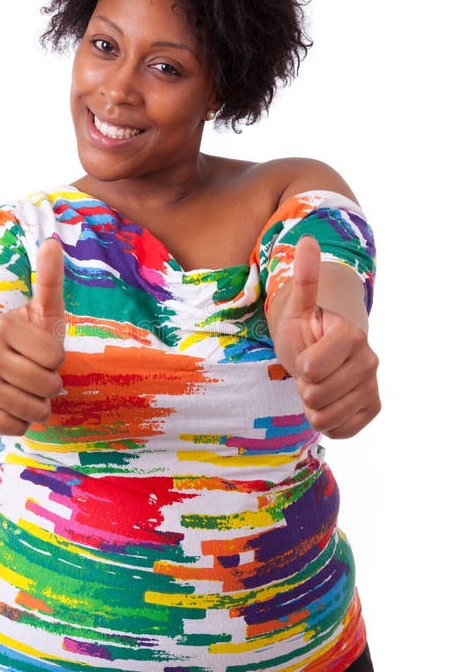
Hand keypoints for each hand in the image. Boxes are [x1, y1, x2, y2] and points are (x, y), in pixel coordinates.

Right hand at [0, 237, 65, 435]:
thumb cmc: (24, 337)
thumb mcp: (41, 310)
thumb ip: (50, 280)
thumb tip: (54, 242)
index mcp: (3, 327)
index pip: (55, 357)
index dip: (55, 358)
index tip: (40, 350)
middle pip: (48, 386)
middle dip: (50, 383)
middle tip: (35, 372)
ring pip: (35, 410)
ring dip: (39, 404)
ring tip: (26, 388)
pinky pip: (18, 427)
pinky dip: (22, 420)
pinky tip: (12, 403)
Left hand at [270, 236, 379, 438]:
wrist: (321, 350)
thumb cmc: (305, 328)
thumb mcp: (298, 307)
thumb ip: (305, 279)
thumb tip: (307, 240)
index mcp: (351, 336)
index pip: (312, 369)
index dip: (301, 366)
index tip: (307, 354)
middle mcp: (369, 361)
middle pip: (317, 396)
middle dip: (304, 387)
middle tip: (310, 373)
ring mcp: (372, 386)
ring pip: (325, 417)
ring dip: (312, 406)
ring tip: (317, 386)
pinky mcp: (372, 407)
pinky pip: (339, 430)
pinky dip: (327, 421)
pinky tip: (328, 402)